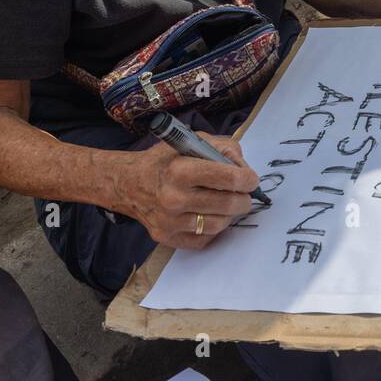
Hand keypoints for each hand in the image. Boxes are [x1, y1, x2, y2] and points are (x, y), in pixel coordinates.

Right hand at [116, 133, 258, 249]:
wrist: (129, 185)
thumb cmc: (164, 161)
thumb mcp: (191, 142)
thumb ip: (222, 148)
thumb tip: (243, 169)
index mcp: (180, 170)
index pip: (228, 178)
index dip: (247, 179)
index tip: (251, 179)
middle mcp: (174, 198)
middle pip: (228, 204)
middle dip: (244, 198)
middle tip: (243, 193)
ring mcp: (171, 222)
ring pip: (220, 224)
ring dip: (229, 214)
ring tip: (225, 203)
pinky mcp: (168, 238)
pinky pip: (206, 239)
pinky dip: (213, 227)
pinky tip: (208, 214)